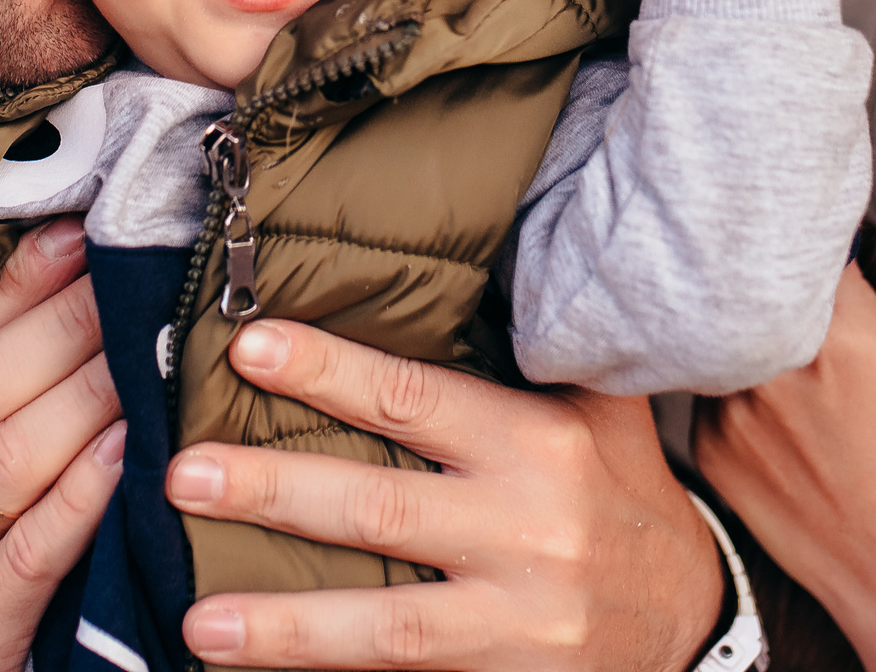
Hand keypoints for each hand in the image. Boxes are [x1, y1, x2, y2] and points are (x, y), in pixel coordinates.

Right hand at [0, 217, 123, 671]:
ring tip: (152, 352)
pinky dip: (84, 496)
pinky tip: (131, 454)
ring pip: (11, 456)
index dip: (18, 281)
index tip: (84, 233)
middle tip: (140, 278)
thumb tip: (53, 285)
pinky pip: (33, 550)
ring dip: (89, 395)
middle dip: (69, 322)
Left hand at [166, 321, 719, 669]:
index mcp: (540, 443)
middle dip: (277, 492)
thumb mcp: (596, 404)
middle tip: (184, 474)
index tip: (249, 348)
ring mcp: (519, 618)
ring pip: (389, 625)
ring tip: (196, 620)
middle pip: (382, 511)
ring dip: (285, 625)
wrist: (691, 615)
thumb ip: (531, 341)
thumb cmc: (618, 489)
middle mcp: (530, 530)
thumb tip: (466, 251)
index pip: (415, 399)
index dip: (329, 372)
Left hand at [693, 239, 875, 671]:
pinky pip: (716, 382)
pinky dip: (746, 382)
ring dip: (765, 333)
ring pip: (732, 330)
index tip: (856, 262)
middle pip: (759, 283)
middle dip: (792, 284)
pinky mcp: (710, 449)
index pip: (807, 240)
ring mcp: (729, 412)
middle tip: (838, 315)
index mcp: (842, 338)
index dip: (831, 238)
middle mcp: (771, 371)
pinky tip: (797, 416)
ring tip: (821, 374)